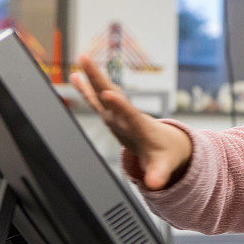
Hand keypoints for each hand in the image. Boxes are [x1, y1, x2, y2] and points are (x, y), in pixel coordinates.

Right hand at [71, 54, 192, 190]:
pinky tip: (76, 75)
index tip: (109, 93)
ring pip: (103, 93)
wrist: (168, 146)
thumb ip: (158, 176)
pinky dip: (88, 89)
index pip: (129, 114)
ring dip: (93, 76)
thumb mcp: (163, 167)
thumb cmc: (165, 155)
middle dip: (99, 78)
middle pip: (112, 95)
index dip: (119, 105)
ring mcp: (119, 115)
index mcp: (141, 127)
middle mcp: (128, 117)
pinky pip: (98, 99)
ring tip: (81, 58)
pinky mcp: (112, 115)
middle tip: (86, 60)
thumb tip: (155, 186)